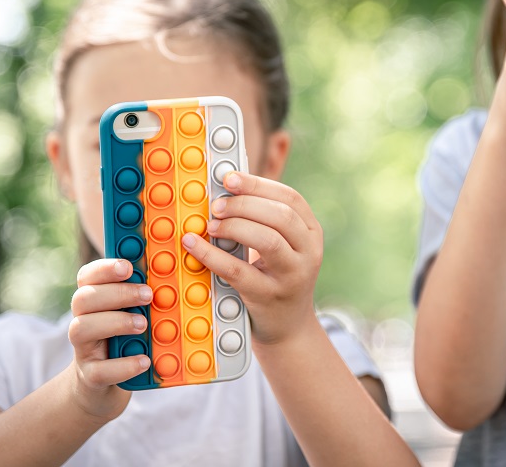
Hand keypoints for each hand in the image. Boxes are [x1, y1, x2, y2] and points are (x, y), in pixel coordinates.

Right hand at [67, 259, 153, 420]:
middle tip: (148, 295)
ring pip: (82, 329)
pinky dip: (124, 364)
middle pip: (83, 299)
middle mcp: (82, 321)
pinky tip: (144, 360)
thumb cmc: (122, 341)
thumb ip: (141, 294)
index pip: (87, 276)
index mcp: (93, 301)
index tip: (128, 266)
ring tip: (143, 325)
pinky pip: (99, 370)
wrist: (102, 386)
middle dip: (117, 293)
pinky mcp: (90, 376)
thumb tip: (167, 268)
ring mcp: (83, 349)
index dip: (104, 268)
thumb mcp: (132, 314)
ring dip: (116, 323)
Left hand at [181, 172, 322, 346]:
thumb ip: (261, 220)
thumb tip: (222, 192)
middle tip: (216, 206)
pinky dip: (212, 256)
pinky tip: (194, 245)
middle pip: (281, 215)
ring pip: (267, 240)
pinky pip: (238, 271)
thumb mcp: (281, 246)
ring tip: (211, 225)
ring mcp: (293, 275)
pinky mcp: (269, 296)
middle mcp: (308, 251)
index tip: (229, 178)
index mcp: (311, 231)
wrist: (288, 328)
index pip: (290, 198)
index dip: (257, 184)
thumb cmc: (275, 277)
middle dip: (244, 204)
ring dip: (234, 226)